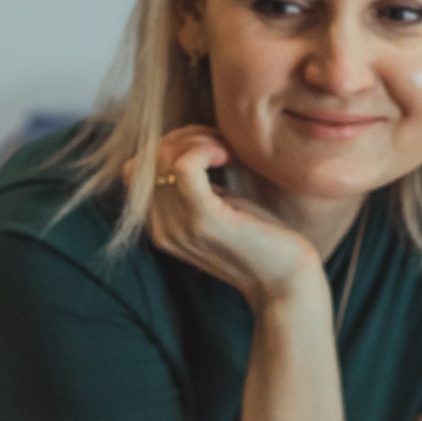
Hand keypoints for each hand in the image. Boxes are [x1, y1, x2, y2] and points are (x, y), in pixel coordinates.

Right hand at [133, 127, 323, 305]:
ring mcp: (179, 227)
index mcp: (160, 228)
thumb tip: (183, 141)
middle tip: (221, 144)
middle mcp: (162, 230)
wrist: (285, 281)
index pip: (136, 170)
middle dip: (183, 139)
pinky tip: (226, 153)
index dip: (169, 147)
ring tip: (227, 148)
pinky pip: (183, 166)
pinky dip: (203, 148)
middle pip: (148, 160)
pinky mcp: (204, 220)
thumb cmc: (260, 239)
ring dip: (197, 140)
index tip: (207, 146)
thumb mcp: (219, 207)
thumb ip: (195, 186)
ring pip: (164, 158)